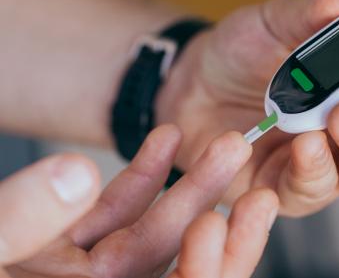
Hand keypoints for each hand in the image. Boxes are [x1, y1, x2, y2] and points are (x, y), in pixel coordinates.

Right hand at [2, 125, 276, 277]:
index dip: (205, 266)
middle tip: (251, 171)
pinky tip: (168, 139)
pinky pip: (122, 208)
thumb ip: (19, 218)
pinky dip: (143, 173)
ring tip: (228, 145)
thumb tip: (78, 170)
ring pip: (156, 228)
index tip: (224, 219)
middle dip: (213, 211)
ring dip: (191, 185)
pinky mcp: (78, 236)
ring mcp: (91, 264)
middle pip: (174, 257)